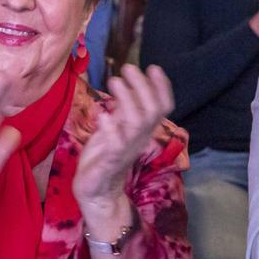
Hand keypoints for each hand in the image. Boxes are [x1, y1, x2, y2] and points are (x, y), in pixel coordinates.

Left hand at [73, 64, 173, 211]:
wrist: (96, 192)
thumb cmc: (105, 157)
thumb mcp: (115, 129)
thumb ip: (123, 110)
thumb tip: (127, 84)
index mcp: (142, 130)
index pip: (161, 107)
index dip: (161, 88)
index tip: (153, 67)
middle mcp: (138, 139)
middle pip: (151, 111)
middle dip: (143, 87)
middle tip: (128, 67)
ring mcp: (126, 151)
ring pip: (136, 124)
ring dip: (127, 100)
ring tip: (114, 81)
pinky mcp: (110, 162)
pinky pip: (115, 145)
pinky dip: (110, 129)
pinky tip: (102, 114)